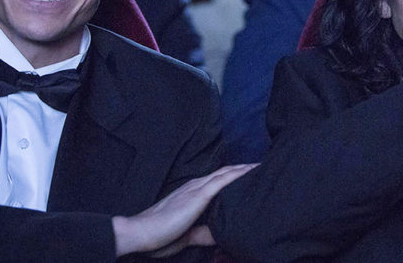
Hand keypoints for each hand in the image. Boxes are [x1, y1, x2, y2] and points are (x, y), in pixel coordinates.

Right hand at [113, 163, 257, 256]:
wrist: (141, 233)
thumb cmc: (158, 236)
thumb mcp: (185, 235)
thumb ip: (201, 233)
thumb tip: (217, 236)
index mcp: (191, 194)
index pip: (217, 181)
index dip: (233, 176)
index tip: (249, 175)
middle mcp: (195, 187)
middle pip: (225, 172)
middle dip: (243, 168)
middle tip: (261, 166)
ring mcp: (196, 189)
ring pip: (226, 173)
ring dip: (244, 168)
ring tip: (261, 166)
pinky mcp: (198, 196)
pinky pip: (222, 181)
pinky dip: (238, 174)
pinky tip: (250, 171)